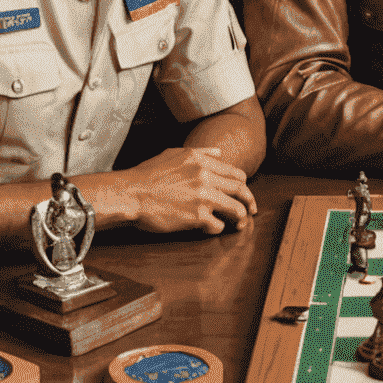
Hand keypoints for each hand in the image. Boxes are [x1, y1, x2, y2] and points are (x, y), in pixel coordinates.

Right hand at [118, 146, 257, 234]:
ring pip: (235, 209)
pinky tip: (212, 229)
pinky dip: (218, 228)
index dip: (243, 185)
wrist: (130, 193)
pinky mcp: (196, 216)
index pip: (236, 173)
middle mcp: (207, 177)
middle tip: (252, 210)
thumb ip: (201, 153)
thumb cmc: (148, 174)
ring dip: (240, 218)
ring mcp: (204, 197)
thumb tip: (219, 153)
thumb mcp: (175, 154)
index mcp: (203, 161)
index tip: (244, 193)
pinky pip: (217, 225)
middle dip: (249, 201)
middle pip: (240, 190)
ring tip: (240, 224)